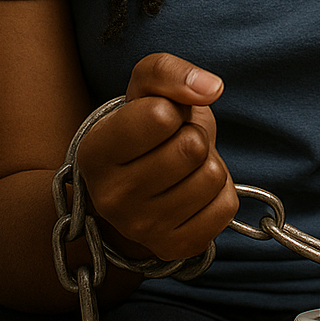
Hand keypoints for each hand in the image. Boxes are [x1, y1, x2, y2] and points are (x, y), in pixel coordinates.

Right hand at [76, 53, 237, 261]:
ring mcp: (141, 229)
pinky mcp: (174, 247)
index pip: (160, 116)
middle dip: (193, 136)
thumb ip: (169, 72)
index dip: (172, 109)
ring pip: (212, 176)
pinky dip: (219, 193)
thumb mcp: (145, 89)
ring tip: (182, 169)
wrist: (140, 186)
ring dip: (207, 164)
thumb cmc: (143, 130)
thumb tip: (211, 87)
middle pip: (192, 147)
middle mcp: (110, 198)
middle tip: (173, 145)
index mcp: (94, 152)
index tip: (158, 120)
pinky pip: (226, 206)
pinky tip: (192, 193)